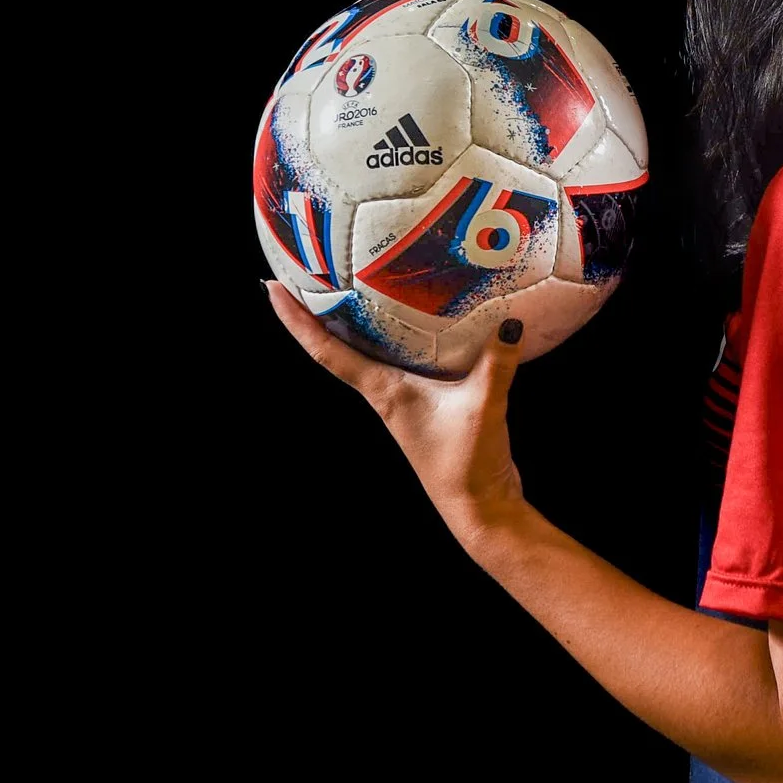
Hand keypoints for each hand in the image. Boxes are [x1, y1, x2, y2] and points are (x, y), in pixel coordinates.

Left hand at [262, 280, 529, 542]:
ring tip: (346, 286)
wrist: (478, 507)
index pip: (326, 352)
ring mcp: (402, 401)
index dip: (296, 321)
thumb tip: (510, 321)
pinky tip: (418, 320)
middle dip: (314, 313)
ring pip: (366, 353)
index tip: (272, 288)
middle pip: (336, 348)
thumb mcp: (482, 405)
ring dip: (351, 325)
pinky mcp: (424, 406)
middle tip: (303, 275)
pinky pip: (401, 360)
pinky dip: (399, 337)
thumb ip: (496, 362)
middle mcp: (384, 394)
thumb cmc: (466, 464)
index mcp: (383, 392)